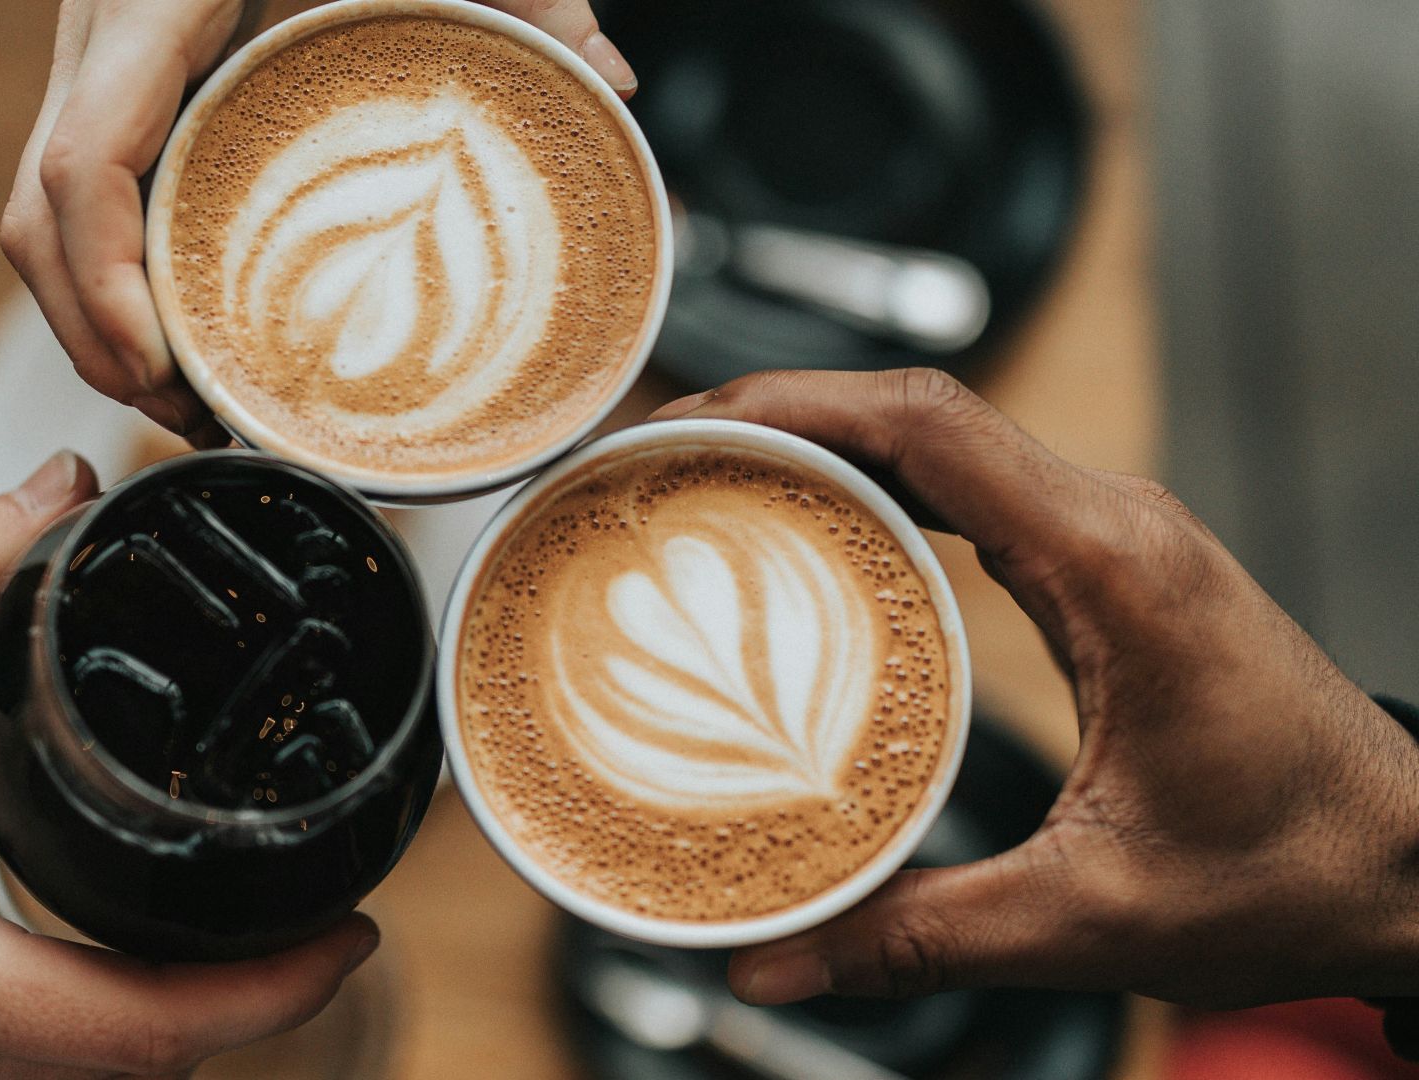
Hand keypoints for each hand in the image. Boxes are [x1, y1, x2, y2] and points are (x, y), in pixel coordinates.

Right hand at [0, 0, 636, 438]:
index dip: (104, 288)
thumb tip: (610, 77)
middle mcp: (101, 33)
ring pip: (42, 220)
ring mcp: (94, 61)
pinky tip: (182, 325)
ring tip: (194, 399)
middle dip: (101, 341)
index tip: (164, 371)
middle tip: (195, 419)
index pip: (79, 164)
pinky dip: (112, 276)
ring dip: (98, 322)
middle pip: (40, 221)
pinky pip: (74, 198)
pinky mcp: (112, 82)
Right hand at [0, 453, 377, 1078]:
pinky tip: (135, 945)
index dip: (276, 990)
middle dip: (253, 1001)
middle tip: (326, 907)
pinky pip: (38, 1063)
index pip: (152, 1027)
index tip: (360, 932)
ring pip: (96, 1073)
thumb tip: (55, 487)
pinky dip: (111, 1017)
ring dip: (186, 1012)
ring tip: (258, 918)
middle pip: (148, 1063)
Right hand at [653, 369, 1418, 1009]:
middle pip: (918, 411)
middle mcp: (1115, 524)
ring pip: (943, 439)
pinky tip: (811, 536)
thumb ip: (921, 934)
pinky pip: (972, 489)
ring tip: (707, 483)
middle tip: (659, 459)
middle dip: (776, 414)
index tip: (686, 423)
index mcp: (1114, 566)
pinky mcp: (1106, 567)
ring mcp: (1113, 536)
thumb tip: (774, 958)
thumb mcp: (1094, 914)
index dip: (791, 404)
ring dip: (824, 443)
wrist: (1415, 868)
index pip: (930, 424)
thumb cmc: (1297, 870)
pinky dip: (878, 488)